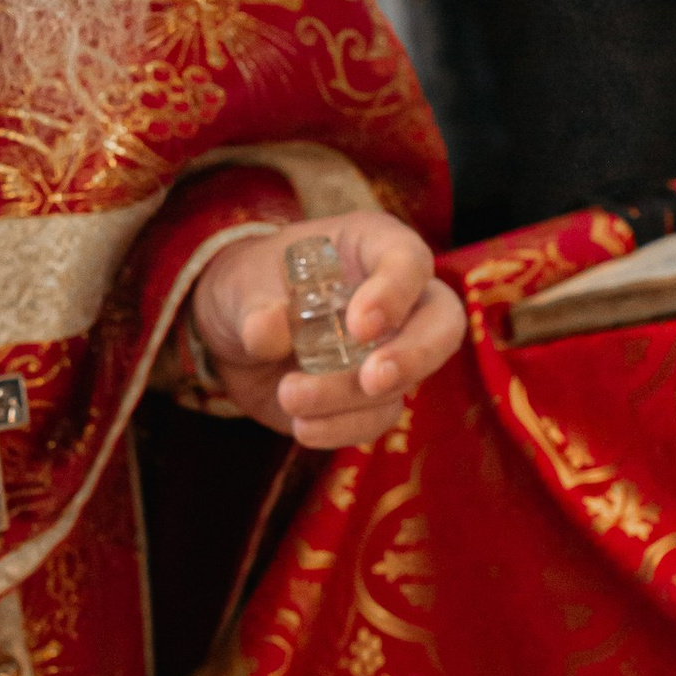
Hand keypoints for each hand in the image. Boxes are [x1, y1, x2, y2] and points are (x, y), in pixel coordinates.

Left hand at [189, 207, 465, 448]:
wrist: (233, 333)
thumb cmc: (251, 287)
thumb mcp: (241, 285)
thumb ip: (256, 305)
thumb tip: (270, 330)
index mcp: (374, 247)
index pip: (409, 261)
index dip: (394, 293)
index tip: (359, 325)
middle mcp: (397, 299)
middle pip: (442, 325)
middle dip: (414, 356)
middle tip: (372, 380)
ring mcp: (389, 350)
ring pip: (403, 382)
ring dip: (349, 399)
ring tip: (289, 395)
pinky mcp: (371, 397)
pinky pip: (376, 418)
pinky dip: (341, 428)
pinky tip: (303, 426)